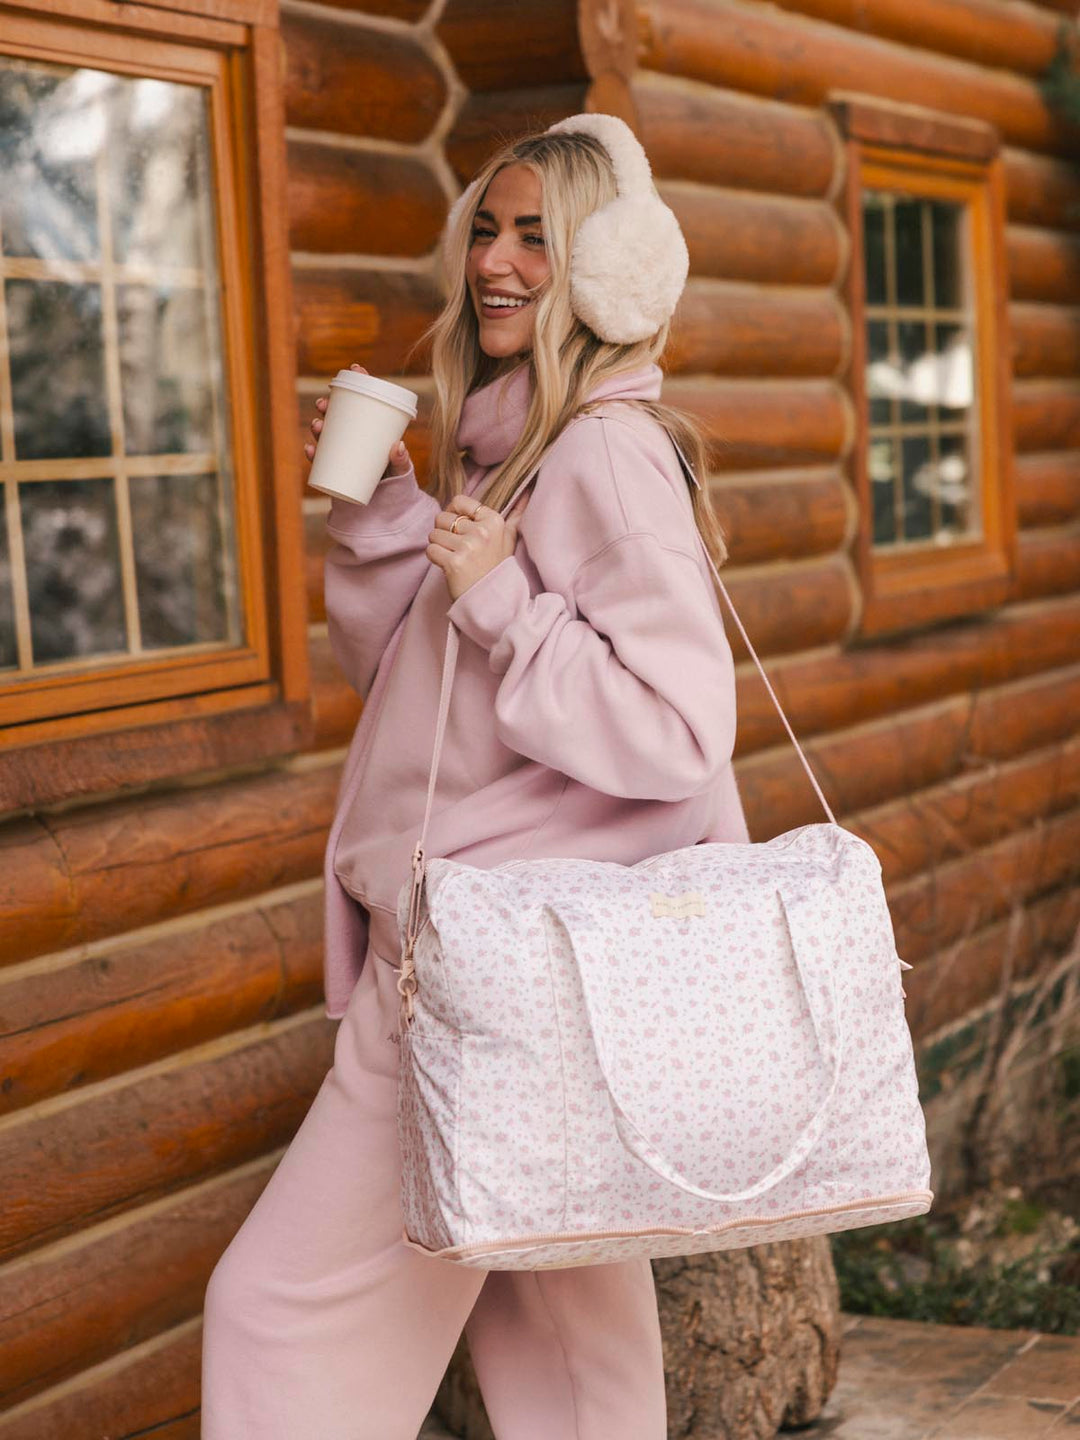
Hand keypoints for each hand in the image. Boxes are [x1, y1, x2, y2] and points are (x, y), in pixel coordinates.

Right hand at [304, 363, 411, 479]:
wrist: (387, 508)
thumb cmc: (397, 484)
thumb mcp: (401, 471)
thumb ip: (402, 461)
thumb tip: (398, 446)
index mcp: (372, 430)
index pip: (366, 400)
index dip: (361, 381)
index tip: (357, 367)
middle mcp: (355, 438)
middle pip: (340, 415)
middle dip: (329, 405)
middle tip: (324, 405)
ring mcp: (344, 453)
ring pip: (328, 435)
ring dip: (319, 427)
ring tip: (317, 426)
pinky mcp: (336, 470)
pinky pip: (322, 461)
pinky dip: (314, 455)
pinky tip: (310, 449)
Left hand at [427, 490, 529, 601]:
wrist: (492, 601)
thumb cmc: (496, 568)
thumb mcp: (509, 540)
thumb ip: (514, 516)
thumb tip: (526, 492)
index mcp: (494, 521)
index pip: (459, 501)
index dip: (454, 515)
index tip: (462, 530)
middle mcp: (482, 531)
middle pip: (442, 518)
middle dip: (445, 533)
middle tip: (459, 549)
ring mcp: (468, 547)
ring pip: (434, 534)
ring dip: (440, 547)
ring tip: (455, 559)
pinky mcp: (454, 562)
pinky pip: (431, 550)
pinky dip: (436, 559)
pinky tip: (449, 568)